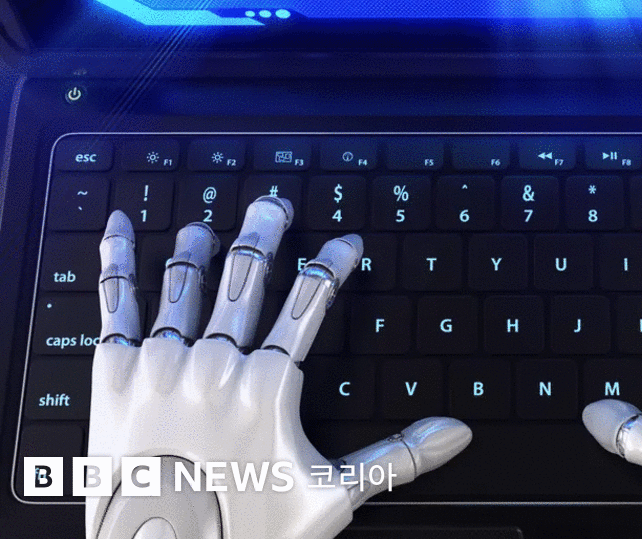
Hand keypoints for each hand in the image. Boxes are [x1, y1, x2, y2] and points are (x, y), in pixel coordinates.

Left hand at [89, 196, 471, 538]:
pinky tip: (122, 227)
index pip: (311, 299)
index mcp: (268, 383)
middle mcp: (216, 362)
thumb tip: (454, 433)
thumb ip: (398, 457)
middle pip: (247, 273)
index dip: (333, 263)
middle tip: (273, 206)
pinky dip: (119, 259)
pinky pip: (115, 302)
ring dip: (201, 245)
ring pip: (187, 280)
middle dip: (265, 231)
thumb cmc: (247, 531)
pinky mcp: (115, 376)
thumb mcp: (332, 495)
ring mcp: (162, 364)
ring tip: (208, 227)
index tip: (346, 244)